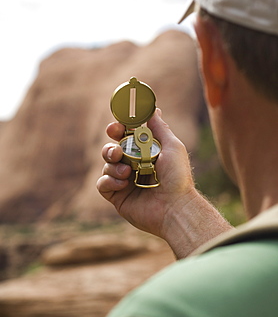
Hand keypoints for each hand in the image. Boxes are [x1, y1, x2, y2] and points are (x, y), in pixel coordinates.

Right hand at [97, 109, 231, 257]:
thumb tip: (153, 109)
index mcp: (145, 153)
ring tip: (127, 171)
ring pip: (106, 165)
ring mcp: (124, 181)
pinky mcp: (117, 196)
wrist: (175, 207)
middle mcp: (133, 165)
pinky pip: (102, 184)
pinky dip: (109, 180)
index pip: (125, 137)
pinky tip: (123, 183)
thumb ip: (159, 128)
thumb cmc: (177, 177)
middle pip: (112, 150)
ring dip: (113, 165)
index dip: (118, 130)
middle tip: (118, 151)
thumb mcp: (172, 146)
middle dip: (110, 148)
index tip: (115, 128)